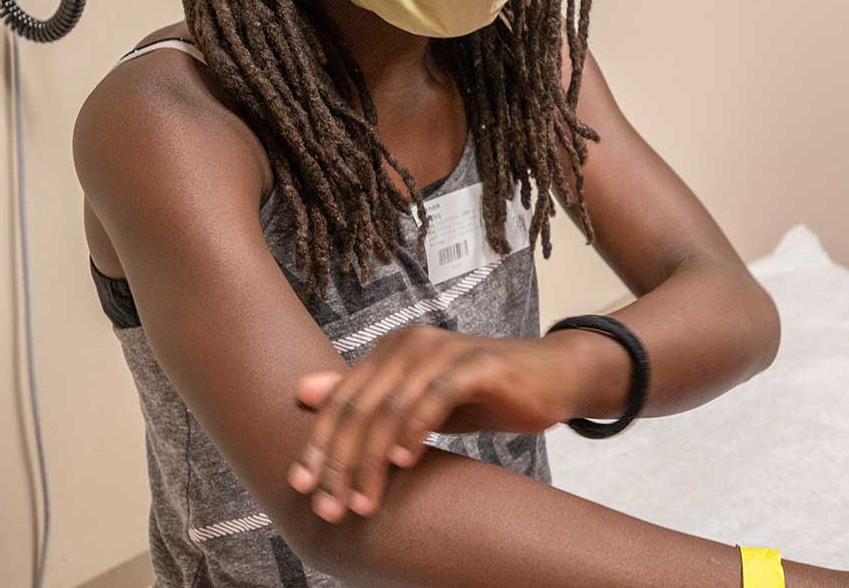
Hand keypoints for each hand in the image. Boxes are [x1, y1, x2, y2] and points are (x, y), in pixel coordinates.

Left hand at [287, 326, 578, 521]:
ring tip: (363, 501)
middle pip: (361, 405)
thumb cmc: (477, 390)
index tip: (302, 487)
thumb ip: (364, 395)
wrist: (547, 377)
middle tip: (331, 506)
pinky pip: (436, 394)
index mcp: (390, 349)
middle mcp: (410, 343)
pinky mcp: (477, 364)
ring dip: (372, 459)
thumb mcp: (414, 397)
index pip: (342, 399)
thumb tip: (301, 390)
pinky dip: (415, 428)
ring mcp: (443, 350)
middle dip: (340, 461)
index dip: (320, 443)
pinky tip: (403, 461)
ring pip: (392, 405)